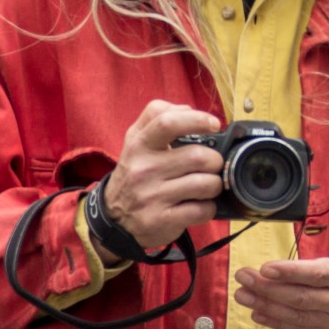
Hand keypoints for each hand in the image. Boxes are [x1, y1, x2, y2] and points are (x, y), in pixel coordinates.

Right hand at [99, 100, 224, 253]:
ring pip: (205, 184)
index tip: (215, 124)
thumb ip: (157, 117)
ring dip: (214, 185)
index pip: (167, 122)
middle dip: (215, 160)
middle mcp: (144, 170)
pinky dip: (209, 207)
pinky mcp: (161, 220)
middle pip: (197, 156)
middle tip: (212, 165)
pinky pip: (201, 210)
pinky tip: (201, 205)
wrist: (114, 219)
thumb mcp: (136, 141)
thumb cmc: (135, 174)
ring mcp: (152, 197)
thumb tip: (187, 109)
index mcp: (140, 145)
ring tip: (207, 185)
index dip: (197, 119)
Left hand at [233, 197, 328, 328]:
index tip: (265, 267)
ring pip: (297, 316)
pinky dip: (279, 324)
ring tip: (242, 295)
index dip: (290, 273)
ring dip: (266, 306)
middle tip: (242, 277)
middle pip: (300, 297)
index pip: (317, 275)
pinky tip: (258, 314)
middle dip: (267, 288)